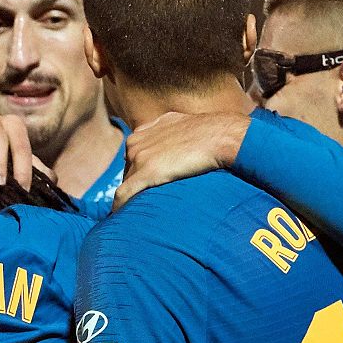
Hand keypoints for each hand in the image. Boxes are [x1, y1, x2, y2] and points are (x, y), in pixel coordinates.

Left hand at [115, 111, 249, 209]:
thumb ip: (170, 133)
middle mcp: (136, 142)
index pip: (133, 159)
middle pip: (128, 173)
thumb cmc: (210, 132)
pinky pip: (124, 195)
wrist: (222, 136)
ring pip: (126, 184)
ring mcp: (138, 156)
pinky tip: (122, 218)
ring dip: (132, 198)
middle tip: (145, 204)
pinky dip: (121, 207)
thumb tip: (176, 143)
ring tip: (139, 214)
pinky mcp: (146, 172)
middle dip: (136, 187)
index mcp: (143, 132)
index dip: (139, 175)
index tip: (147, 189)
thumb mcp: (182, 125)